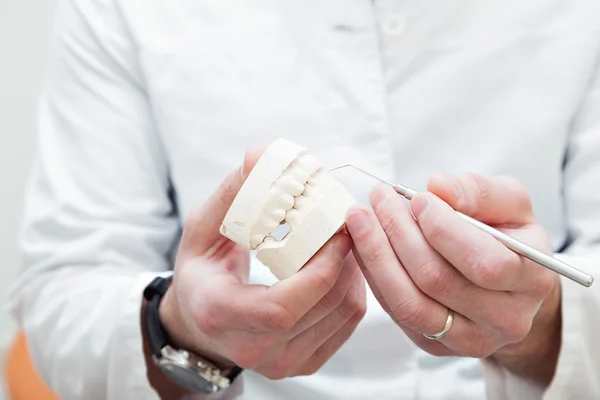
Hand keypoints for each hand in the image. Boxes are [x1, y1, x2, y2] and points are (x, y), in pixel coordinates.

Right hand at [156, 149, 365, 383]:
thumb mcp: (204, 226)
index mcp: (218, 314)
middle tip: (347, 224)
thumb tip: (262, 154)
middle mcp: (250, 349)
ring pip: (341, 315)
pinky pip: (347, 325)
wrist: (200, 320)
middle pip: (319, 307)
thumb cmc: (202, 269)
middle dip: (343, 261)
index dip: (318, 271)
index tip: (337, 233)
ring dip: (354, 271)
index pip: (280, 308)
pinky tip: (342, 265)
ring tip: (346, 239)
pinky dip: (354, 289)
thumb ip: (234, 192)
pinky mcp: (303, 363)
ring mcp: (280, 362)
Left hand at [345, 174, 560, 384]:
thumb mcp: (509, 203)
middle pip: (437, 281)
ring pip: (409, 302)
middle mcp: (505, 320)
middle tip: (379, 197)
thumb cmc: (506, 236)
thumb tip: (438, 187)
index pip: (485, 263)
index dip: (444, 229)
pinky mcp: (436, 346)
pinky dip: (374, 275)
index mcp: (532, 279)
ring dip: (377, 255)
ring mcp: (468, 339)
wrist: (506, 285)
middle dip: (400, 232)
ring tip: (361, 218)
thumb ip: (478, 191)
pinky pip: (395, 312)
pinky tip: (364, 244)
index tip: (417, 198)